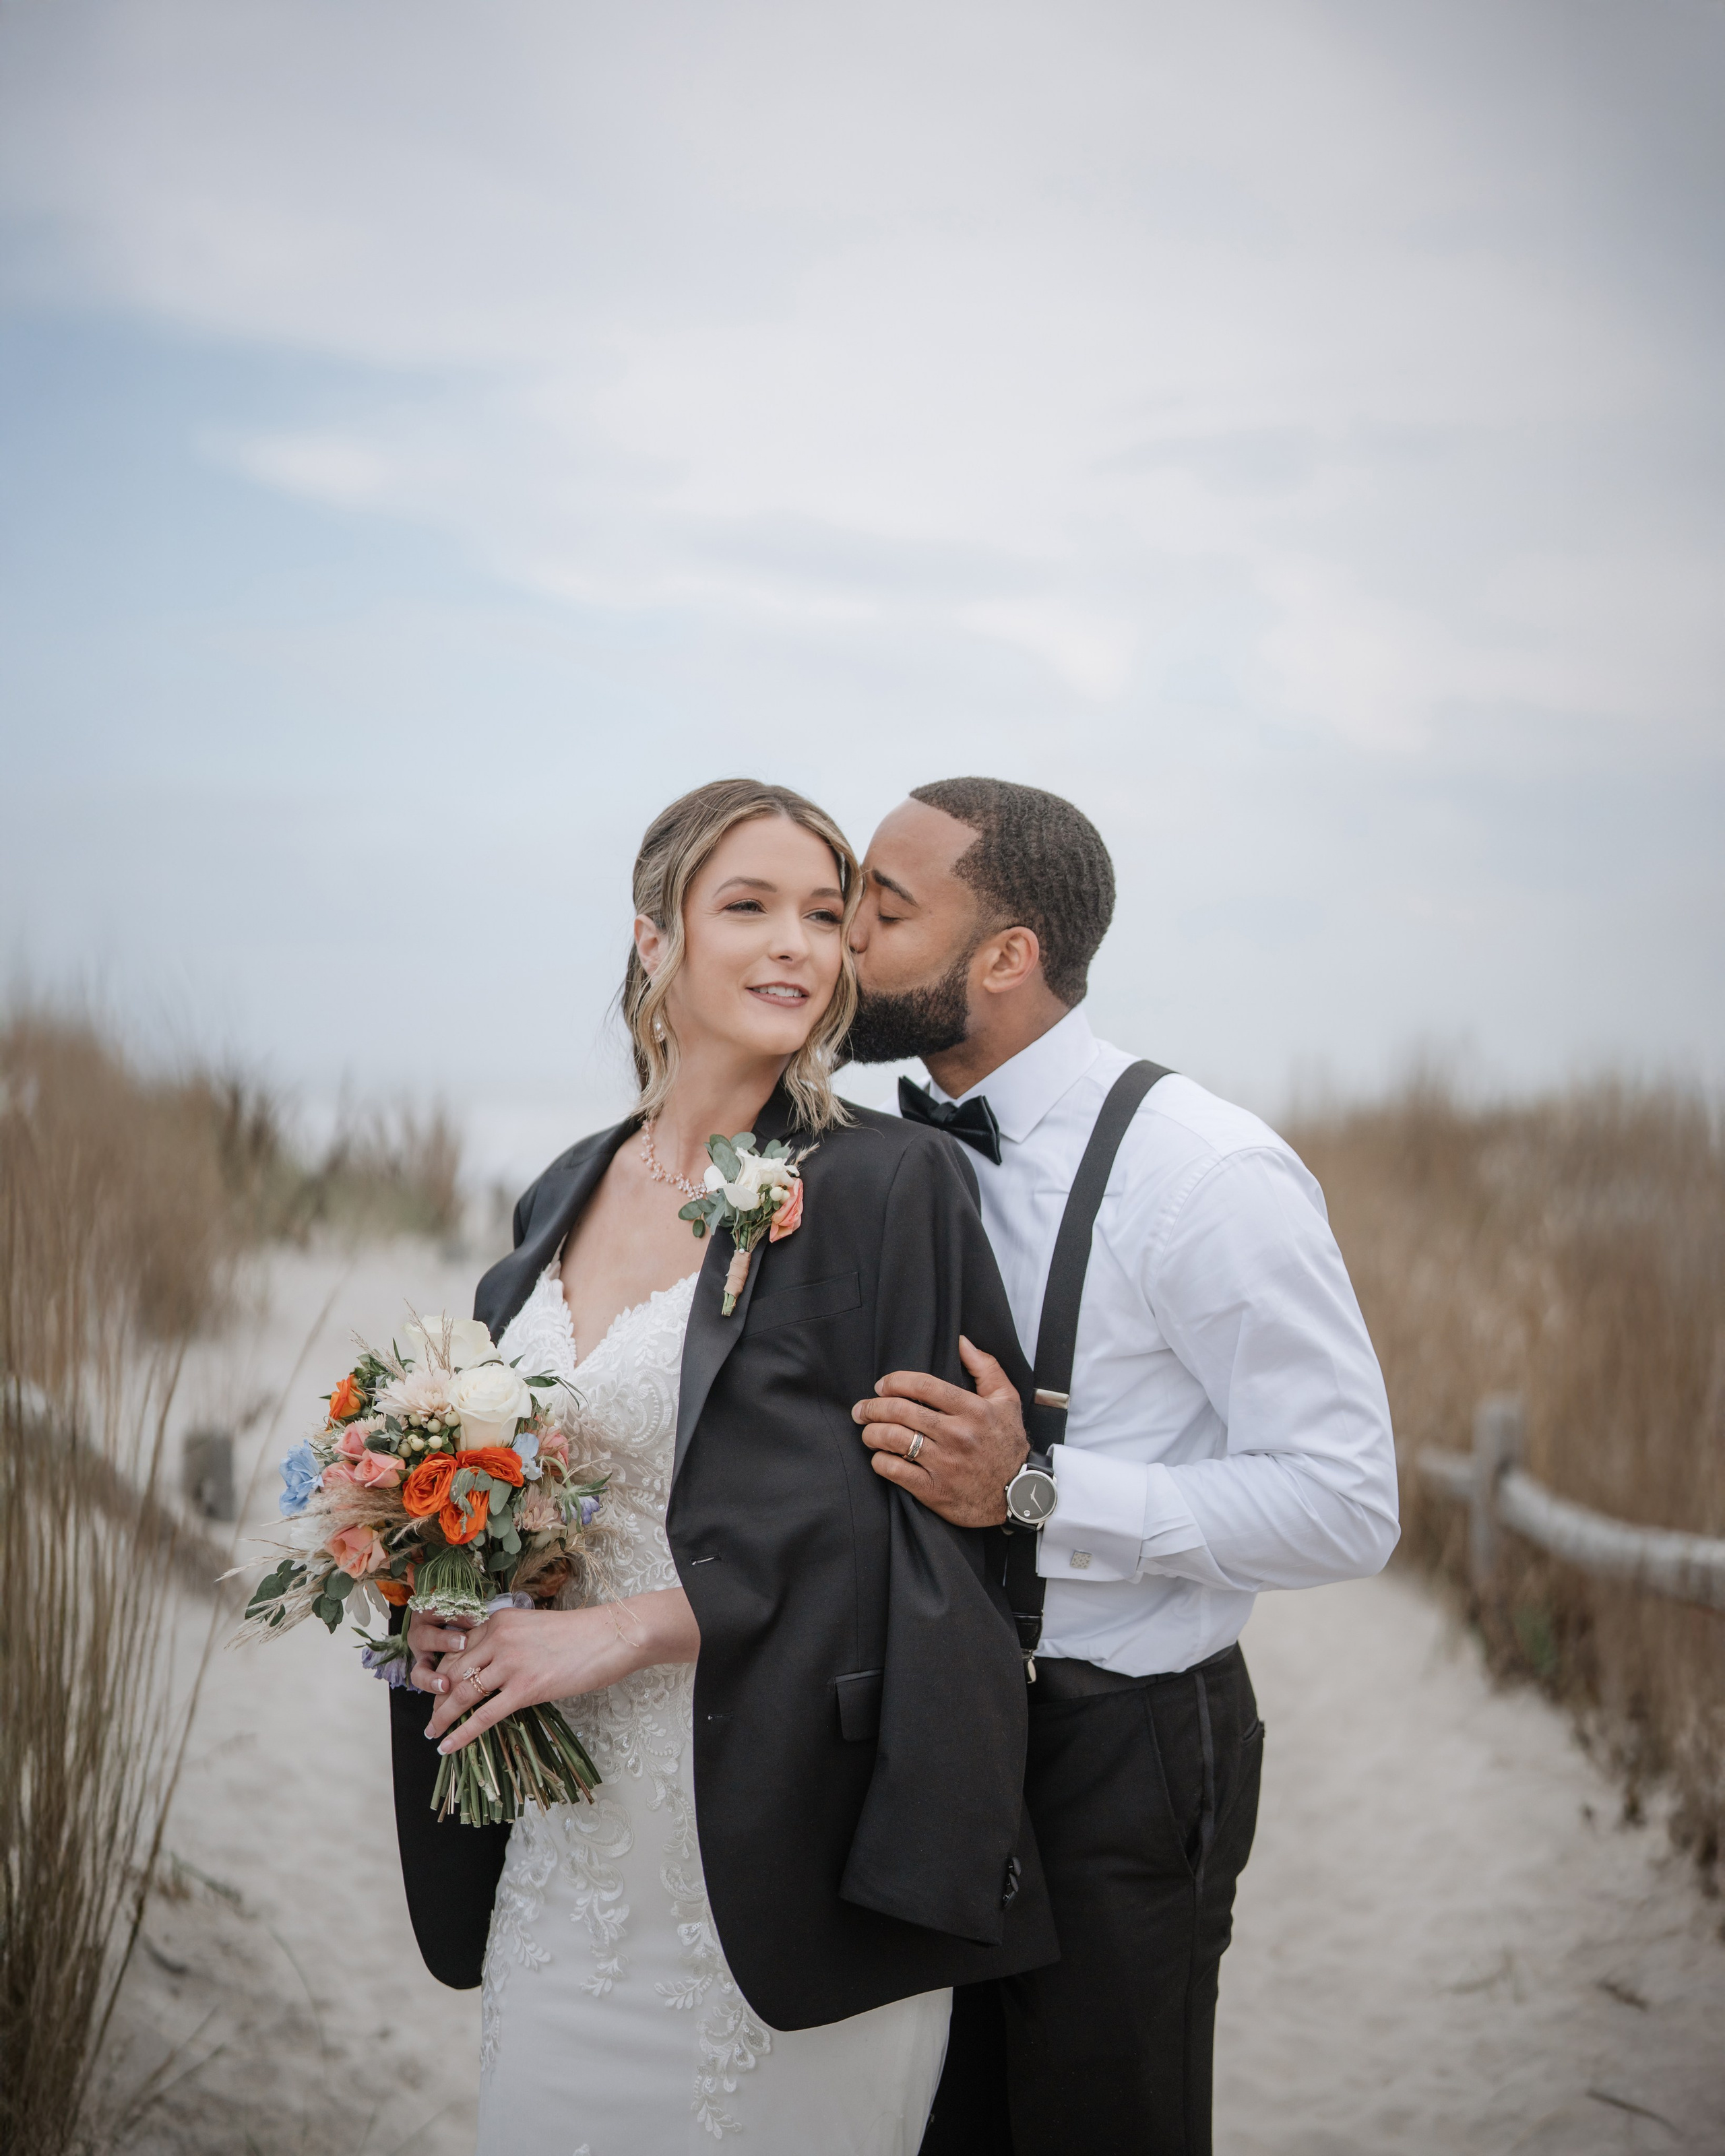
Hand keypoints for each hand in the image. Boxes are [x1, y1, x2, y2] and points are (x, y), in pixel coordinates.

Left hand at [420, 1588, 699, 1754]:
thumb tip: (493, 1667)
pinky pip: (483, 1715)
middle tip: (432, 1716)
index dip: (444, 1673)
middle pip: (454, 1671)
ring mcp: (511, 1664)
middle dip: (437, 1697)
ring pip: (462, 1694)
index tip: (438, 1690)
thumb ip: (510, 1641)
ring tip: (431, 1732)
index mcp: (500, 1620)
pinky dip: (461, 1733)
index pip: (458, 1649)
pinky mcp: (525, 1689)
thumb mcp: (535, 1627)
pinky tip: (447, 1746)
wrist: (611, 1636)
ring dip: (441, 1716)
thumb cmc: (581, 1634)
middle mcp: (499, 1638)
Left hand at [852, 1337, 1027, 1527]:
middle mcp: (957, 1434)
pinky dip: (880, 1461)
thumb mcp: (1008, 1400)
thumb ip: (986, 1367)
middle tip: (862, 1409)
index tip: (882, 1385)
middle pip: (901, 1411)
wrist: (1019, 1495)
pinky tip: (880, 1457)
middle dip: (873, 1406)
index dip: (895, 1381)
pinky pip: (895, 1471)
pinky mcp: (934, 1490)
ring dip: (871, 1433)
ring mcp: (944, 1463)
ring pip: (893, 1439)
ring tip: (867, 1431)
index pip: (923, 1385)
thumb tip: (961, 1341)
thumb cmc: (1009, 1444)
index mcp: (973, 1409)